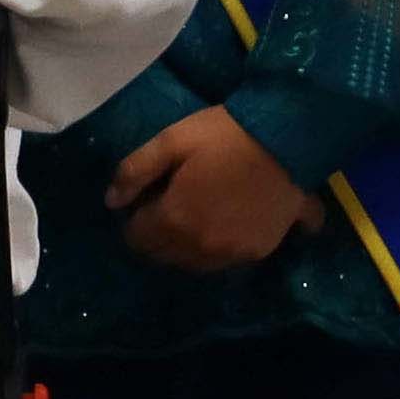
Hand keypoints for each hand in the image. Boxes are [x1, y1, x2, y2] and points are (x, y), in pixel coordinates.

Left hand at [108, 107, 327, 273]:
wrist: (287, 138)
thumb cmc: (225, 134)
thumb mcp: (171, 139)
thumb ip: (134, 171)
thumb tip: (112, 202)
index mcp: (174, 219)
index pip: (137, 239)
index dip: (135, 220)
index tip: (145, 201)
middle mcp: (199, 246)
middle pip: (163, 255)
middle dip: (157, 236)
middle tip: (167, 207)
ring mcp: (231, 253)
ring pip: (193, 264)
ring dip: (186, 246)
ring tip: (195, 216)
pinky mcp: (258, 251)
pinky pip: (225, 262)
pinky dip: (218, 248)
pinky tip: (224, 224)